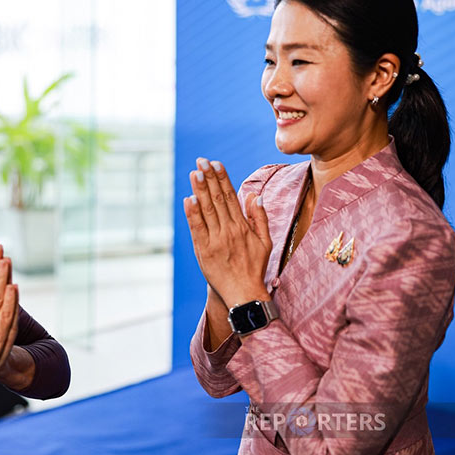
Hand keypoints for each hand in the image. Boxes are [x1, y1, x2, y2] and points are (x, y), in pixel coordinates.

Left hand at [183, 158, 272, 308]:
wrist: (244, 293)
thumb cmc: (254, 267)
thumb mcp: (265, 242)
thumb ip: (259, 218)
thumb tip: (254, 196)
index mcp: (243, 226)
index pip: (231, 196)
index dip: (223, 178)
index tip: (216, 163)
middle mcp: (230, 230)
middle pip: (218, 199)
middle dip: (210, 178)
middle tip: (201, 160)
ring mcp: (216, 240)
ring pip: (207, 210)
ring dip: (201, 190)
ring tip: (195, 173)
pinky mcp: (204, 251)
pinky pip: (198, 228)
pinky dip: (193, 213)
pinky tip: (189, 199)